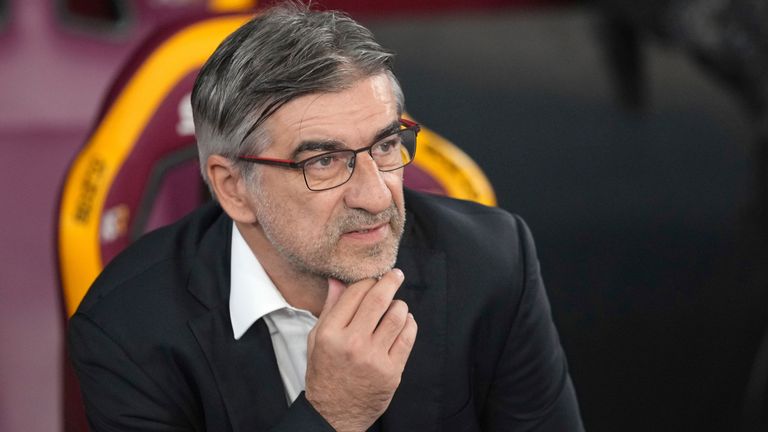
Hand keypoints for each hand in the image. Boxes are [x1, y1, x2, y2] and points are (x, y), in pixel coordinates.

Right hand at [304, 269, 417, 431]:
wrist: (334, 414)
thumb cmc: (325, 374)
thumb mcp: (317, 339)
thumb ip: (329, 308)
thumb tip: (338, 280)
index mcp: (330, 333)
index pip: (355, 293)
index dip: (368, 280)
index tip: (374, 277)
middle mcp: (352, 344)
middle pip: (379, 299)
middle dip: (390, 281)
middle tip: (396, 275)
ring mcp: (374, 358)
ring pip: (398, 315)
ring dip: (399, 305)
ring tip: (395, 307)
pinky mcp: (392, 371)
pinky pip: (408, 336)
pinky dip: (409, 324)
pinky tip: (404, 323)